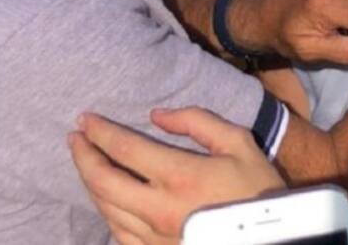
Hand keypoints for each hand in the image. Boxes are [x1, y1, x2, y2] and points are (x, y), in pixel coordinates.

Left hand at [68, 107, 285, 244]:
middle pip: (103, 181)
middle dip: (83, 157)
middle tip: (74, 139)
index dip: (99, 132)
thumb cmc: (257, 187)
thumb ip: (197, 122)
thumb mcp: (239, 142)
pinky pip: (119, 234)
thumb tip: (157, 116)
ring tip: (88, 164)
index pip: (124, 149)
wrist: (273, 238)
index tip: (84, 119)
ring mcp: (153, 237)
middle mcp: (158, 208)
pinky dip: (107, 213)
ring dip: (91, 183)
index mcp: (179, 175)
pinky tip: (107, 201)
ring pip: (106, 209)